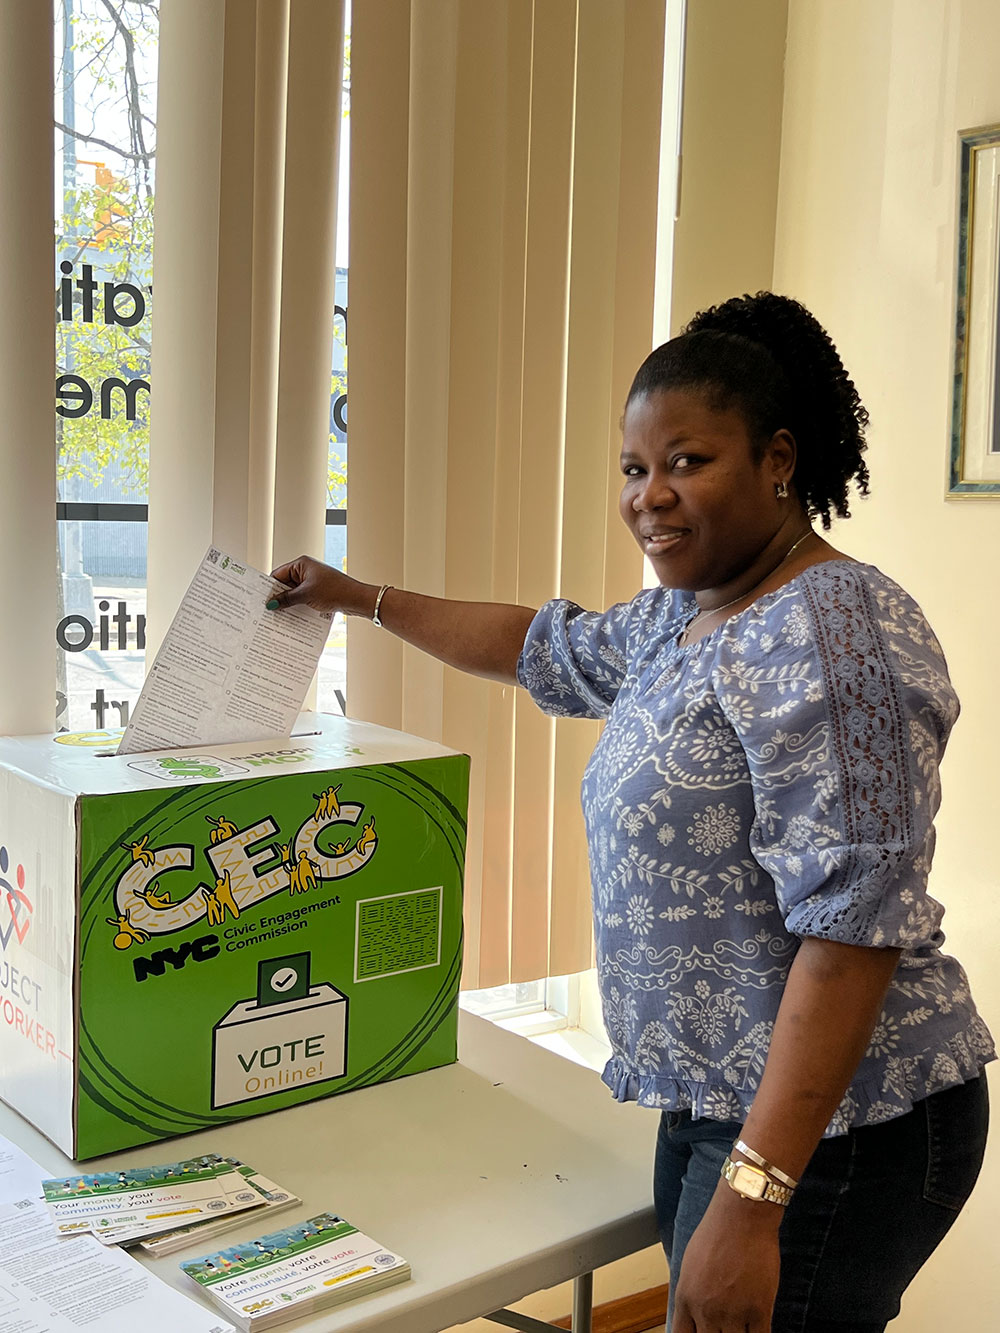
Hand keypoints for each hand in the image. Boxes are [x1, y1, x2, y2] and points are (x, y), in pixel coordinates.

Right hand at [268, 556, 374, 616]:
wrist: (356, 599)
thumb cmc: (335, 591)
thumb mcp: (306, 595)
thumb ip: (287, 599)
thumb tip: (272, 604)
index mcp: (302, 564)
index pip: (278, 574)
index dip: (270, 587)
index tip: (261, 599)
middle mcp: (306, 571)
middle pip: (285, 584)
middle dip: (279, 597)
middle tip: (268, 610)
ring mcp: (313, 581)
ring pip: (294, 593)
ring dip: (288, 603)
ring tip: (278, 616)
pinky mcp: (318, 592)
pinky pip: (303, 598)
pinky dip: (298, 606)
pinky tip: (292, 616)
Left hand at [672, 1184, 780, 1332]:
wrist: (742, 1215)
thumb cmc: (716, 1231)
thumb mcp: (690, 1264)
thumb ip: (691, 1295)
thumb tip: (695, 1315)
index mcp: (686, 1298)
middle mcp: (706, 1311)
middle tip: (725, 1327)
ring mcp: (733, 1313)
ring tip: (742, 1323)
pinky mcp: (759, 1310)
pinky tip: (758, 1328)